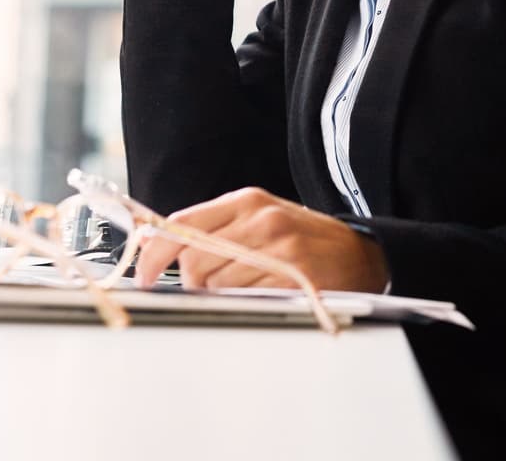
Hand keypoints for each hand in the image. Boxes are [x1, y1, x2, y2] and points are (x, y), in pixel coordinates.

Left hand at [132, 187, 389, 293]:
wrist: (362, 254)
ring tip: (245, 287)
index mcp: (245, 201)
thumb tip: (158, 246)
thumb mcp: (258, 219)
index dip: (154, 252)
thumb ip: (213, 228)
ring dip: (220, 294)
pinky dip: (246, 303)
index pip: (182, 224)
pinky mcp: (295, 279)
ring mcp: (279, 248)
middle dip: (190, 282)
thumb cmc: (302, 238)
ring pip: (217, 283)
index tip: (143, 274)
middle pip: (194, 259)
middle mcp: (260, 219)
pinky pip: (247, 299)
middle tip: (204, 288)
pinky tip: (263, 294)